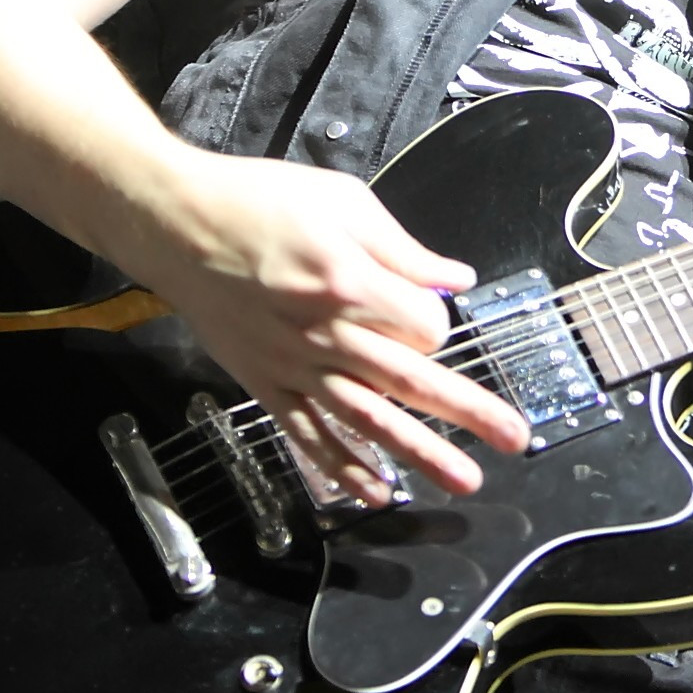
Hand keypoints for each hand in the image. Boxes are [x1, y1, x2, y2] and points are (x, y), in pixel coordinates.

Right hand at [142, 151, 530, 502]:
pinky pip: (309, 435)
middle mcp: (324, 332)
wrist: (177, 224)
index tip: (431, 309)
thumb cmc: (257, 202)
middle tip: (515, 439)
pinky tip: (376, 490)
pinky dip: (343, 467)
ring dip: (419, 453)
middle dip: (468, 410)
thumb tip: (455, 279)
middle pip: (410, 379)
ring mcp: (293, 365)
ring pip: (367, 419)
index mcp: (347, 281)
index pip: (424, 323)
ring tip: (463, 480)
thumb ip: (403, 248)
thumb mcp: (341, 202)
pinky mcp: (265, 383)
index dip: (439, 320)